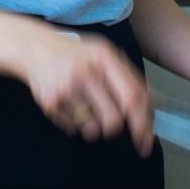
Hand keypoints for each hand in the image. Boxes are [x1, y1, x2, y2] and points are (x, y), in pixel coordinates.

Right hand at [22, 32, 153, 156]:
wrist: (33, 47)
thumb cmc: (76, 54)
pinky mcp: (50, 102)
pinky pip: (73, 128)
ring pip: (92, 128)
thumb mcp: (104, 54)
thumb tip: (156, 103)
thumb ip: (130, 77)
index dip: (143, 123)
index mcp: (105, 58)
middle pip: (113, 120)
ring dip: (93, 127)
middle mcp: (86, 72)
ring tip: (86, 108)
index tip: (146, 140)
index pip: (133, 97)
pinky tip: (69, 104)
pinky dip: (75, 123)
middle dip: (114, 127)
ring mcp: (66, 88)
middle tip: (110, 124)